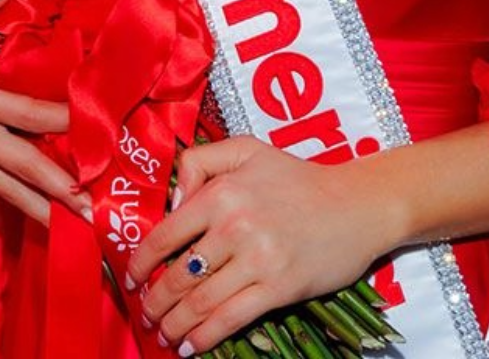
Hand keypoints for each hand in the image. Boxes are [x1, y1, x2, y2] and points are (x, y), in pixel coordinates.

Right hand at [0, 0, 86, 224]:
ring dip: (36, 206)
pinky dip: (8, 195)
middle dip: (56, 187)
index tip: (94, 131)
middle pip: (18, 162)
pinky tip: (31, 206)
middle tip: (91, 210)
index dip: (60, 122)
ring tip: (69, 227)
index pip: (23, 112)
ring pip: (0, 185)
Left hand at [127, 136, 389, 354]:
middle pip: (178, 275)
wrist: (356, 204)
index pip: (165, 234)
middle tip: (146, 315)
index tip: (132, 279)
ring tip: (164, 334)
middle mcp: (235, 225)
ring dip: (174, 325)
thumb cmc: (297, 178)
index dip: (141, 263)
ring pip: (200, 302)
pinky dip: (204, 337)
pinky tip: (190, 346)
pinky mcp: (279, 287)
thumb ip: (201, 161)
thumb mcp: (247, 150)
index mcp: (223, 191)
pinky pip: (231, 319)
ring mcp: (257, 259)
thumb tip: (172, 200)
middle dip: (155, 302)